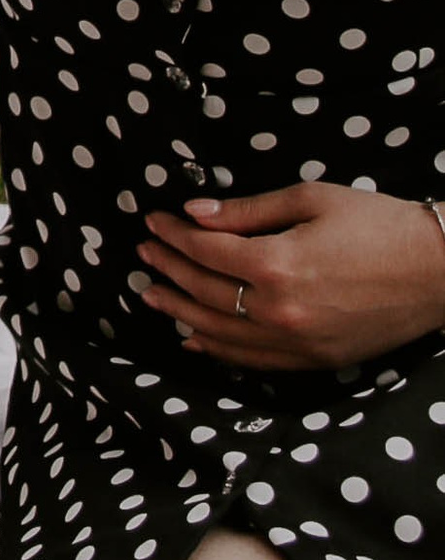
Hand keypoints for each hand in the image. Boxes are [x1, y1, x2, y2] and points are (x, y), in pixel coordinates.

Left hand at [139, 183, 444, 371]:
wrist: (440, 269)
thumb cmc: (379, 224)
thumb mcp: (311, 199)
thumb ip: (247, 211)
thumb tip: (195, 213)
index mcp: (276, 264)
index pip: (205, 251)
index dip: (173, 235)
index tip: (154, 222)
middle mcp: (279, 310)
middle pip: (204, 292)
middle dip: (168, 270)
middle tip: (144, 256)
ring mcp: (296, 342)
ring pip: (219, 333)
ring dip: (180, 313)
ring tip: (153, 297)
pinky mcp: (314, 361)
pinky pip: (251, 360)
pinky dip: (217, 349)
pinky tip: (194, 338)